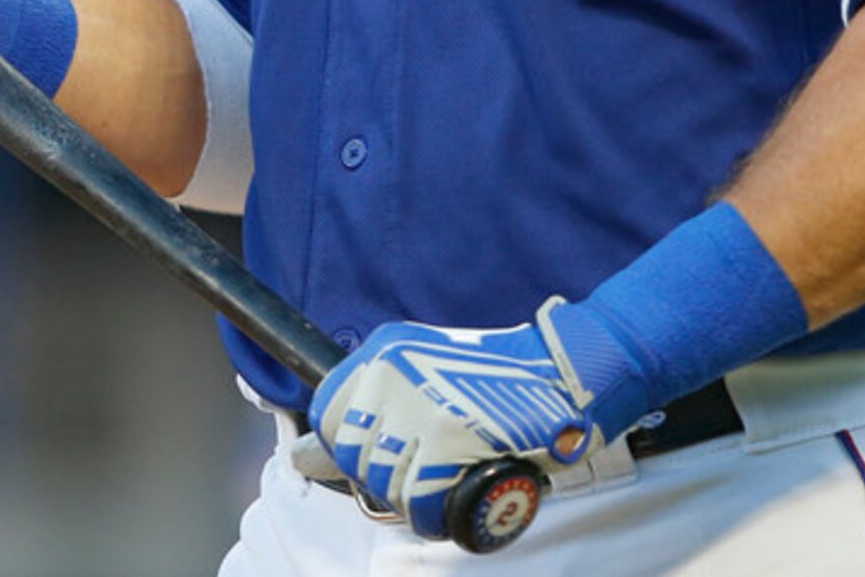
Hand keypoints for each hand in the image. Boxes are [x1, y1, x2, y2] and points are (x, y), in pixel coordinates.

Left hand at [303, 302, 599, 540]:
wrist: (564, 374)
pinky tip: (461, 493)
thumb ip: (361, 415)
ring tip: (450, 474)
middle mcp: (390, 372)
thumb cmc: (496, 382)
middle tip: (425, 466)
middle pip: (353, 456)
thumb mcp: (419, 379)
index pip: (326, 414)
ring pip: (384, 484)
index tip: (383, 452)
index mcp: (381, 351)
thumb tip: (299, 458)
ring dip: (416, 495)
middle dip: (383, 475)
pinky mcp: (448, 438)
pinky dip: (438, 513)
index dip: (351, 447)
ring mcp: (417, 404)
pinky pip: (419, 503)